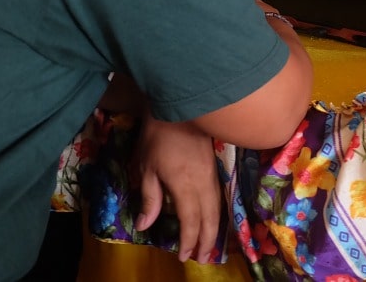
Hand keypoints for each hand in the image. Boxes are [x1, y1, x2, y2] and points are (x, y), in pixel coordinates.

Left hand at [131, 117, 220, 262]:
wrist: (181, 105)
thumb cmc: (157, 136)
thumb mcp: (146, 168)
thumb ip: (149, 198)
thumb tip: (145, 225)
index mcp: (185, 186)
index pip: (191, 221)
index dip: (189, 241)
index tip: (185, 257)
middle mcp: (203, 183)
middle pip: (210, 218)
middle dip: (206, 241)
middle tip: (202, 259)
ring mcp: (212, 173)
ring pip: (218, 207)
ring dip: (215, 228)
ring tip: (210, 244)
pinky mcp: (215, 165)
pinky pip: (219, 195)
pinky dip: (217, 212)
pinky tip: (213, 217)